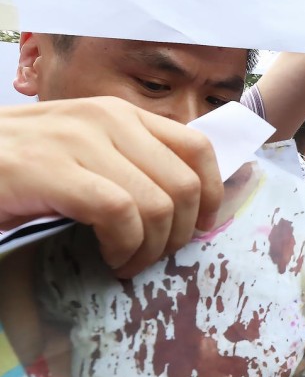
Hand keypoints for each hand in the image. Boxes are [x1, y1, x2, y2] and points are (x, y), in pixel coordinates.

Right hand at [0, 98, 223, 277]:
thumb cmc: (18, 167)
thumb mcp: (84, 155)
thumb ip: (129, 166)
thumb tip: (186, 205)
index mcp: (122, 114)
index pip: (197, 147)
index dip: (212, 193)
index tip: (202, 227)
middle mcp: (108, 119)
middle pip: (184, 183)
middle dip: (181, 232)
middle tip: (154, 257)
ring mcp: (78, 141)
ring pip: (158, 202)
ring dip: (150, 247)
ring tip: (126, 262)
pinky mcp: (49, 170)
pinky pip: (120, 213)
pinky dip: (124, 245)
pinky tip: (108, 259)